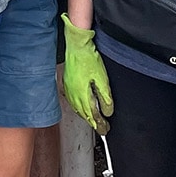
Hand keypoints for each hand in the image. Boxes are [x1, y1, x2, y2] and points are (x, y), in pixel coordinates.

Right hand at [61, 14, 112, 134]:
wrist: (76, 46)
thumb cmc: (89, 60)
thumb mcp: (102, 79)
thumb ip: (105, 97)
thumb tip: (108, 112)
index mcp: (83, 96)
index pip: (92, 116)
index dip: (100, 124)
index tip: (106, 130)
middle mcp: (74, 95)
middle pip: (84, 115)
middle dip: (93, 122)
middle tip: (102, 128)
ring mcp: (69, 90)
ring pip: (78, 109)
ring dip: (86, 116)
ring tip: (93, 120)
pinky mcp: (67, 84)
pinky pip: (73, 102)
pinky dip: (79, 108)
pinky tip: (81, 107)